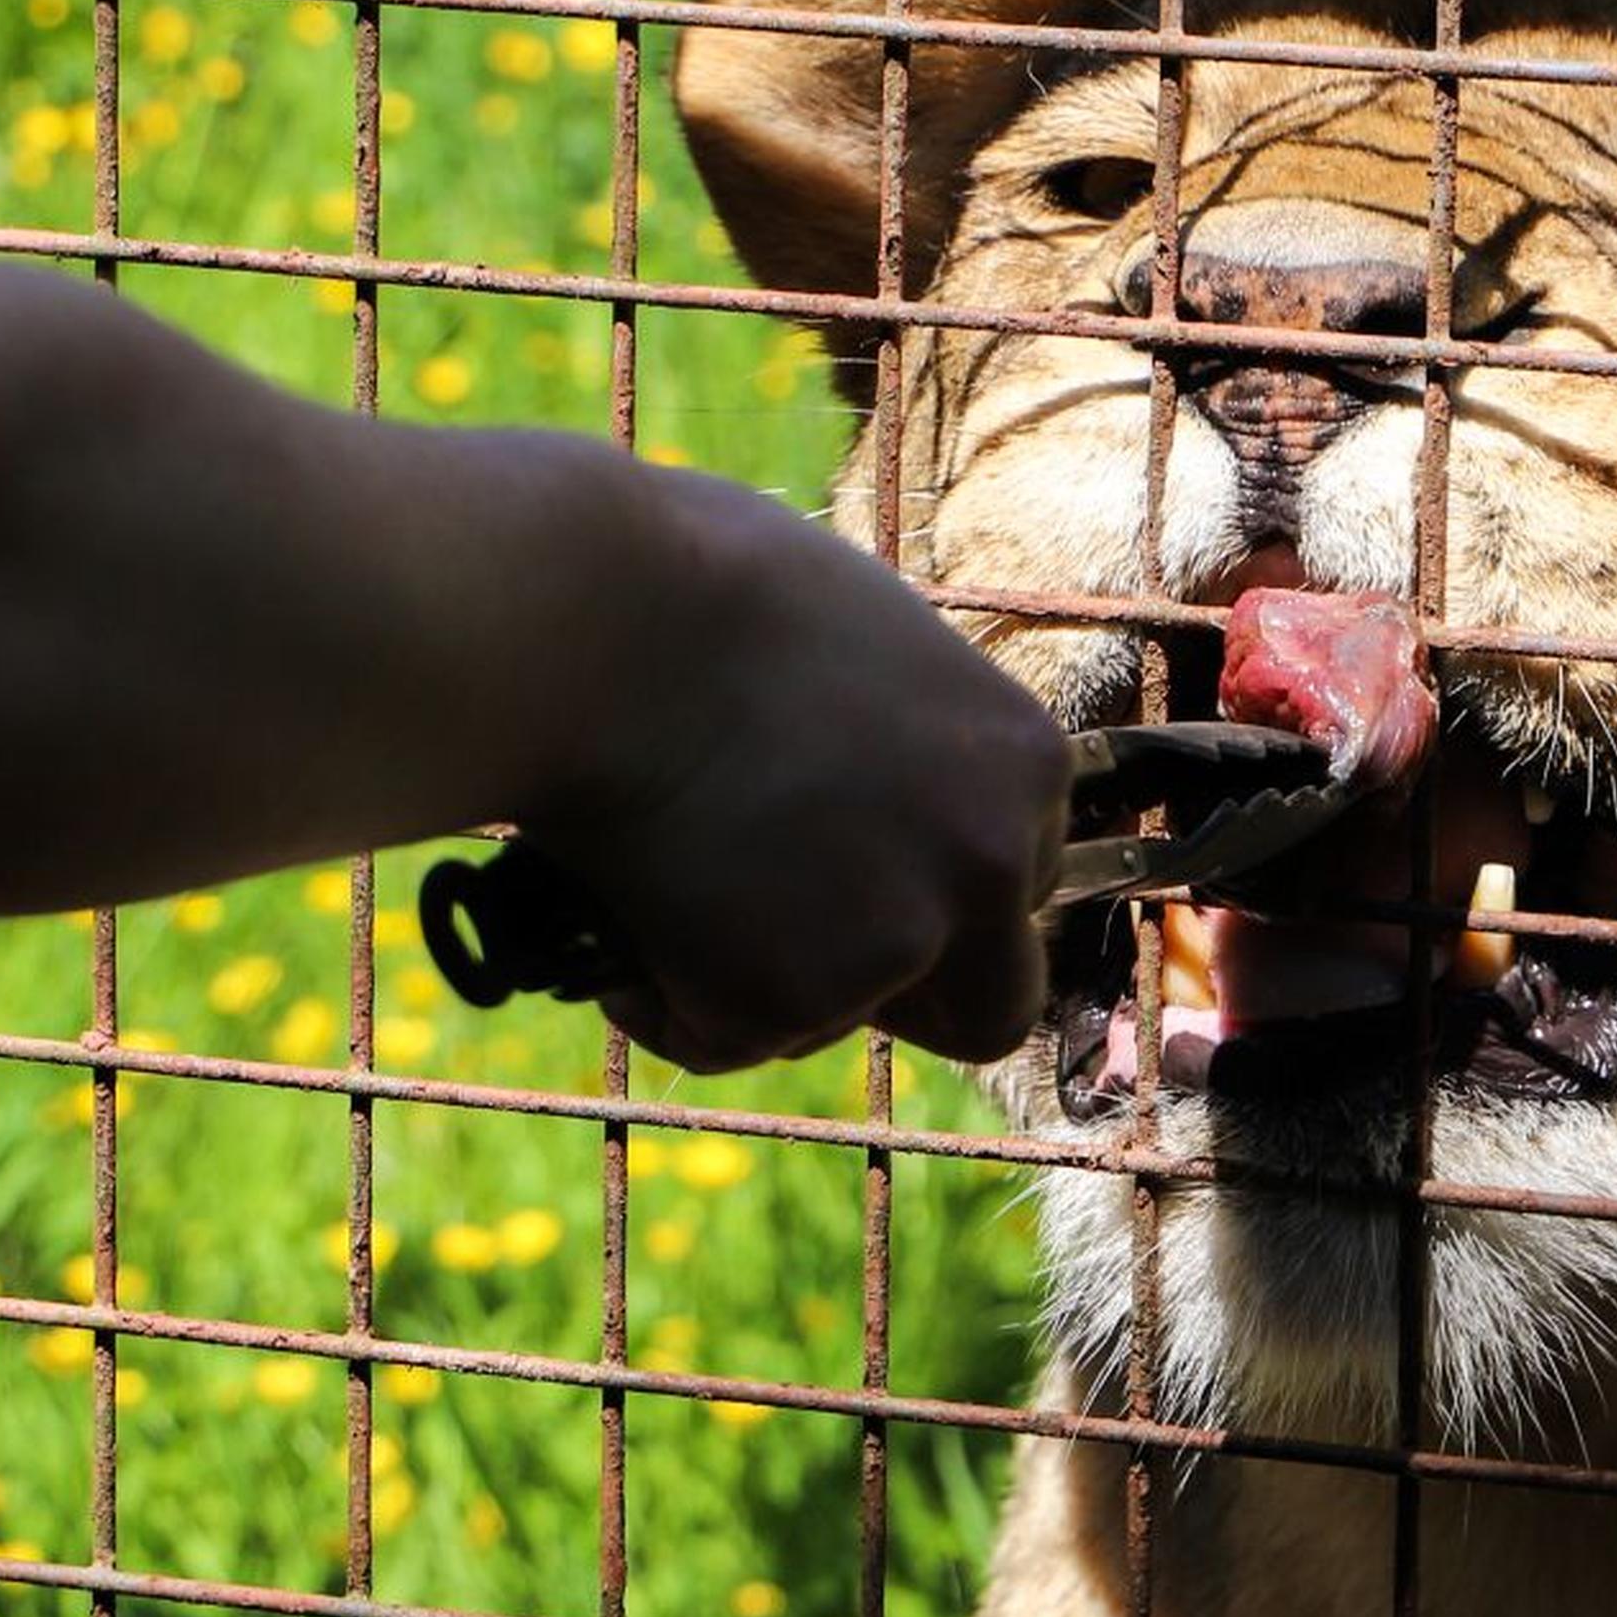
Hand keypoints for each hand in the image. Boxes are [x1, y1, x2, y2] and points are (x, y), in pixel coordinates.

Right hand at [513, 463, 1068, 1072]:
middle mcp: (989, 861)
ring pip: (831, 1021)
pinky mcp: (786, 999)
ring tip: (658, 884)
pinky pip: (718, 1034)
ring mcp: (896, 939)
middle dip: (900, 997)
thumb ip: (897, 740)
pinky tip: (612, 909)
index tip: (850, 879)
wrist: (594, 620)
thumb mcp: (855, 639)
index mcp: (1023, 763)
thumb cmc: (693, 582)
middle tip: (793, 955)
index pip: (1018, 881)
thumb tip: (863, 785)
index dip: (930, 892)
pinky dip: (660, 997)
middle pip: (991, 1001)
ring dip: (755, 983)